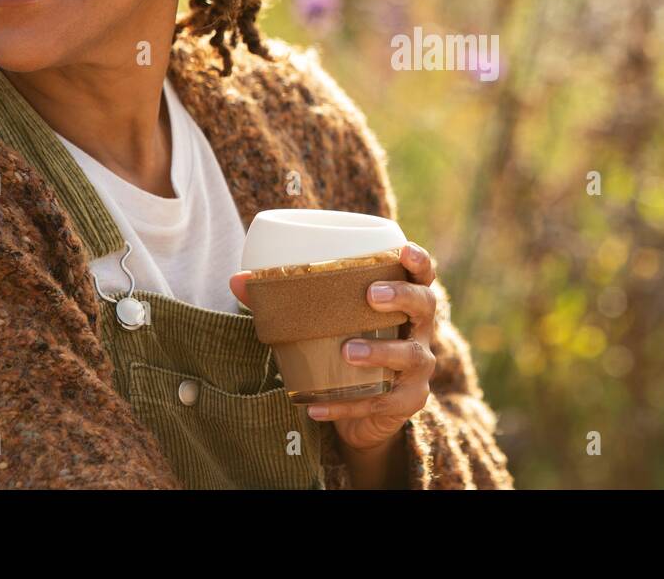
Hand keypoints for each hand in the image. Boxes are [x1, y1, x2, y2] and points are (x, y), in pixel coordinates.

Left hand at [229, 242, 437, 453]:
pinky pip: (380, 401)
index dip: (418, 260)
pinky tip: (316, 405)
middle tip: (371, 295)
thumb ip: (285, 300)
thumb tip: (238, 280)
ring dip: (379, 352)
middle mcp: (419, 331)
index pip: (422, 275)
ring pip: (409, 355)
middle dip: (402, 296)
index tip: (403, 249)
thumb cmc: (345, 348)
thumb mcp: (325, 323)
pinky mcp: (406, 402)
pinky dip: (346, 404)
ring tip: (346, 351)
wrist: (363, 413)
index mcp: (404, 303)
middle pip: (425, 305)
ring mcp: (418, 368)